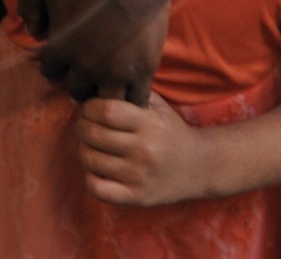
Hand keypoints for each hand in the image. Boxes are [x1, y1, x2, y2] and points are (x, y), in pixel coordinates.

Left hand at [19, 0, 170, 104]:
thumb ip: (30, 6)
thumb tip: (33, 31)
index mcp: (60, 48)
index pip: (50, 72)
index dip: (55, 65)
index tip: (63, 58)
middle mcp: (85, 67)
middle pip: (76, 90)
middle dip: (76, 82)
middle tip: (85, 72)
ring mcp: (116, 72)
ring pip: (105, 102)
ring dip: (102, 95)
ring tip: (107, 86)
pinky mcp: (143, 71)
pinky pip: (136, 102)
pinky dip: (132, 101)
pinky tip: (131, 92)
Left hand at [77, 92, 207, 206]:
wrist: (199, 167)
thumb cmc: (170, 131)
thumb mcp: (157, 106)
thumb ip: (131, 92)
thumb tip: (95, 84)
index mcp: (150, 123)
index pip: (106, 110)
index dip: (90, 107)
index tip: (90, 108)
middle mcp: (144, 150)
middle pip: (93, 134)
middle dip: (81, 126)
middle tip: (85, 125)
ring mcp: (139, 176)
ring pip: (90, 159)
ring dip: (83, 150)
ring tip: (91, 145)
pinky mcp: (135, 197)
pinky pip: (97, 189)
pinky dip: (90, 178)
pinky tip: (97, 170)